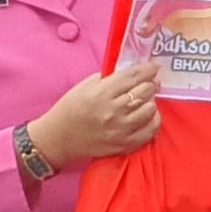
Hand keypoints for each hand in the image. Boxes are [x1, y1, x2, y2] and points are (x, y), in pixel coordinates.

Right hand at [29, 63, 161, 171]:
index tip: (153, 67)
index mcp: (101, 92)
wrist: (57, 139)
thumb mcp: (84, 87)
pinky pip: (151, 130)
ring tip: (143, 100)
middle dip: (149, 84)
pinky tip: (147, 115)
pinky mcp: (124, 144)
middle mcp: (113, 110)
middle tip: (148, 83)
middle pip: (145, 90)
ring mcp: (120, 129)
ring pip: (150, 108)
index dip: (148, 69)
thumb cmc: (69, 109)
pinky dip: (153, 120)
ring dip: (150, 101)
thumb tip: (133, 72)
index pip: (133, 76)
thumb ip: (109, 79)